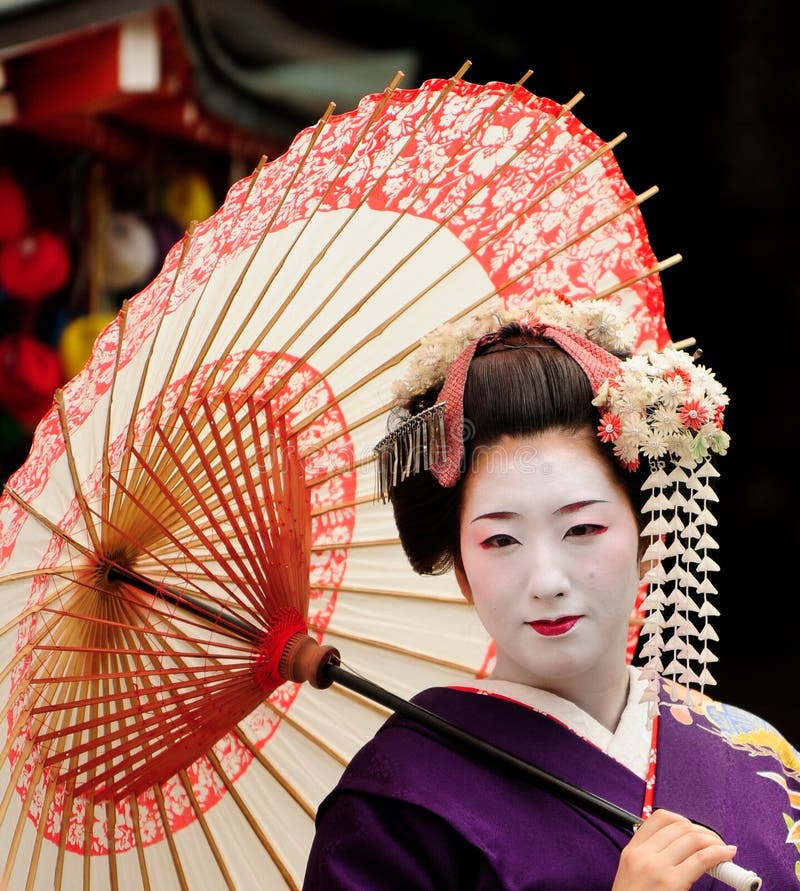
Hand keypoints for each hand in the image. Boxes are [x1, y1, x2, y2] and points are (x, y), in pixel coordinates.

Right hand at [611, 808, 736, 890]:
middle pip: (679, 827)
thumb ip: (649, 856)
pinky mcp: (671, 882)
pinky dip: (718, 853)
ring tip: (722, 849)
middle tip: (714, 842)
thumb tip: (680, 848)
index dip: (683, 820)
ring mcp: (657, 867)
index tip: (694, 830)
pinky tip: (727, 854)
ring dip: (713, 841)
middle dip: (702, 831)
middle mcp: (643, 854)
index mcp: (632, 850)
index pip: (659, 818)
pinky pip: (700, 859)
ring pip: (692, 839)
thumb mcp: (632, 874)